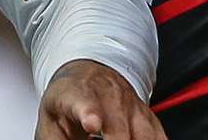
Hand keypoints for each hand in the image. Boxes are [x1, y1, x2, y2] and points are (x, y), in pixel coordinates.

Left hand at [35, 59, 163, 139]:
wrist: (85, 73)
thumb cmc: (67, 99)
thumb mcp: (50, 120)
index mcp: (77, 94)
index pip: (84, 103)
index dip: (90, 113)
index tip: (92, 123)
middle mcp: (108, 96)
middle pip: (119, 129)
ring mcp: (130, 104)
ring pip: (144, 133)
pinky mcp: (147, 114)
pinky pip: (158, 136)